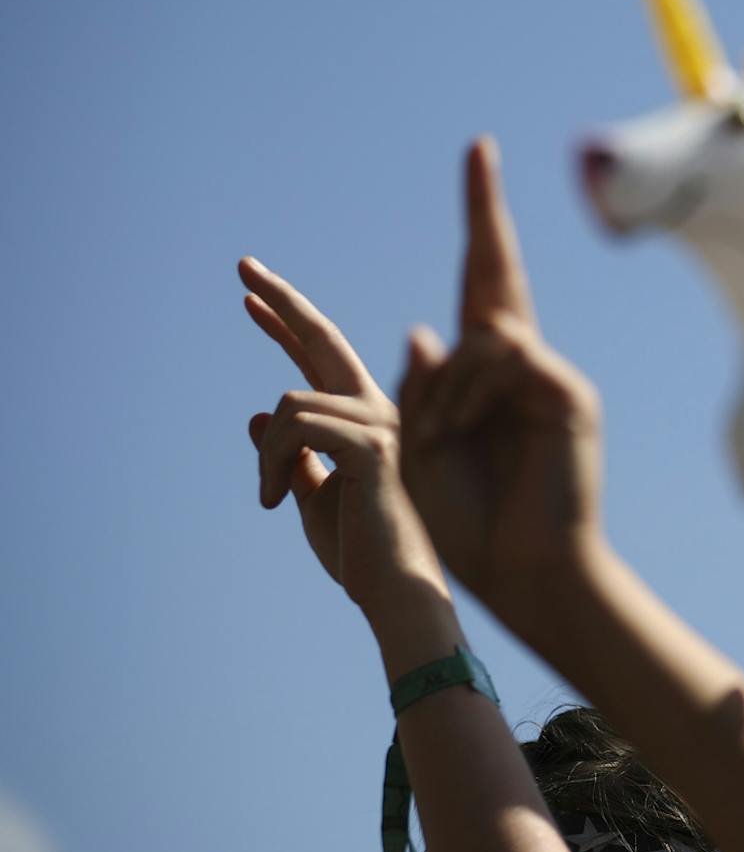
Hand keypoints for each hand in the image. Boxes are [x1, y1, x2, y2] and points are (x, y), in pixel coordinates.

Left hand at [239, 257, 445, 616]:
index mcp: (361, 417)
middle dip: (281, 299)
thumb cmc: (358, 548)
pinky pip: (296, 426)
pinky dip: (272, 466)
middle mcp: (376, 407)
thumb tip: (258, 416)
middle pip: (321, 337)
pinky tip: (274, 502)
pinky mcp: (371, 445)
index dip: (284, 320)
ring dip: (265, 456)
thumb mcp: (309, 494)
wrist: (392, 586)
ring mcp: (378, 421)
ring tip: (269, 496)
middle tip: (243, 265)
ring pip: (289, 401)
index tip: (248, 292)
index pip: (318, 354)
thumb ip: (291, 455)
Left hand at [397, 137, 605, 610]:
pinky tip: (451, 429)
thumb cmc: (466, 522)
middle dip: (484, 207)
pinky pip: (504, 356)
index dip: (479, 221)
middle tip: (478, 150)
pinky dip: (465, 388)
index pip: (481, 280)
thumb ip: (423, 388)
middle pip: (499, 269)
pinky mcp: (567, 393)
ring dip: (441, 381)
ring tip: (429, 437)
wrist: (522, 571)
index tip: (476, 160)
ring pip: (482, 330)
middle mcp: (519, 362)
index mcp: (483, 372)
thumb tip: (423, 332)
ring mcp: (548, 375)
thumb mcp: (419, 447)